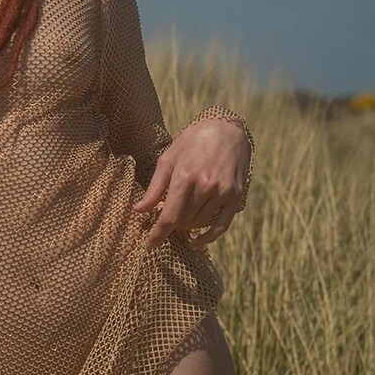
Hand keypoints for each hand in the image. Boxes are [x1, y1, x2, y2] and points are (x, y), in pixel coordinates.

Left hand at [132, 118, 250, 248]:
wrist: (227, 130)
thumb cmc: (192, 142)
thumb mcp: (168, 159)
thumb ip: (154, 187)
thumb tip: (138, 210)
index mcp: (185, 176)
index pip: (169, 215)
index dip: (158, 233)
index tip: (150, 244)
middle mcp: (205, 186)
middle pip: (183, 221)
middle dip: (171, 224)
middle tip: (165, 218)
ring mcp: (223, 192)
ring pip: (199, 223)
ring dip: (187, 226)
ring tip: (180, 217)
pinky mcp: (236, 196)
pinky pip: (222, 225)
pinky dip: (209, 238)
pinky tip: (197, 242)